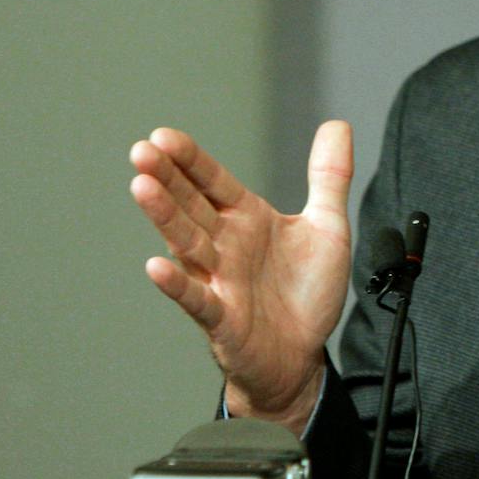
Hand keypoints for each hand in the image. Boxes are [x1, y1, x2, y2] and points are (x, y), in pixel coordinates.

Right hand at [129, 121, 353, 432]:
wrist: (303, 354)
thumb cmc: (306, 291)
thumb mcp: (329, 226)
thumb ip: (329, 177)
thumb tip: (337, 124)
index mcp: (248, 219)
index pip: (213, 182)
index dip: (191, 159)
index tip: (164, 135)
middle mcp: (227, 245)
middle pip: (192, 205)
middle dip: (167, 178)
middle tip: (142, 151)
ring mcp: (220, 280)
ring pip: (187, 243)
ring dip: (165, 216)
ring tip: (141, 187)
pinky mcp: (222, 317)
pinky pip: (197, 298)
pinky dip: (177, 283)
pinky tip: (157, 266)